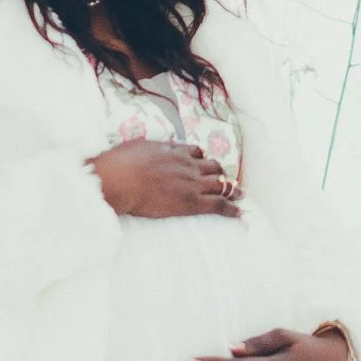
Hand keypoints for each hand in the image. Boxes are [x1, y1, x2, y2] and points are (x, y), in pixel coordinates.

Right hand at [90, 140, 239, 220]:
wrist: (119, 180)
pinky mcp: (191, 202)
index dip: (202, 159)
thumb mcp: (138, 147)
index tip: (204, 164)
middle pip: (213, 167)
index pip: (196, 152)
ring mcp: (192, 183)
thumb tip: (151, 150)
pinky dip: (232, 208)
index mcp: (174, 151)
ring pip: (221, 183)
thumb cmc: (120, 164)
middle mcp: (187, 165)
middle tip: (226, 179)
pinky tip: (240, 213)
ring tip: (240, 194)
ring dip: (232, 189)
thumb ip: (151, 149)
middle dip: (221, 173)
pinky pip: (219, 204)